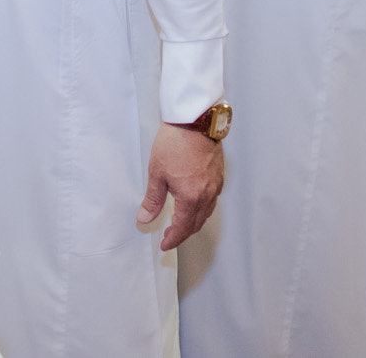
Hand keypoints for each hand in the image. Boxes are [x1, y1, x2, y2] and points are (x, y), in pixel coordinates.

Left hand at [137, 123, 224, 250]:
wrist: (194, 120)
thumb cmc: (176, 142)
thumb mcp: (157, 173)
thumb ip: (152, 200)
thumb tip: (145, 217)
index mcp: (191, 197)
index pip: (183, 228)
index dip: (173, 239)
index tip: (165, 244)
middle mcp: (207, 194)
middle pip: (197, 223)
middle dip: (183, 232)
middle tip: (170, 235)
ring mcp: (216, 184)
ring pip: (207, 212)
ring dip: (194, 220)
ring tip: (181, 220)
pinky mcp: (219, 174)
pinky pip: (213, 199)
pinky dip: (203, 206)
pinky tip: (194, 201)